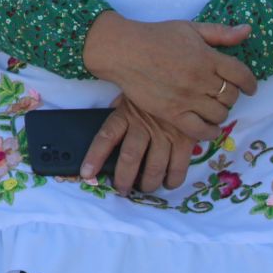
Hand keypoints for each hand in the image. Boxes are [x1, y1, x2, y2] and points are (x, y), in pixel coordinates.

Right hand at [82, 13, 256, 140]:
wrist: (122, 50)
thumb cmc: (155, 36)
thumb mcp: (189, 28)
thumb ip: (220, 32)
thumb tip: (248, 31)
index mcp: (208, 58)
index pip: (242, 75)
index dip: (250, 83)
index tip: (249, 87)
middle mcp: (201, 79)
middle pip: (231, 97)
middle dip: (231, 96)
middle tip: (221, 94)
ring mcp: (187, 98)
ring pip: (219, 114)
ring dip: (220, 112)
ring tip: (212, 107)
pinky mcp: (172, 112)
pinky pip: (200, 130)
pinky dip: (209, 132)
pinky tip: (209, 127)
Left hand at [82, 94, 198, 192]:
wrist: (184, 83)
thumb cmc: (151, 93)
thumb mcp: (130, 97)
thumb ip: (119, 114)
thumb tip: (104, 135)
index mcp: (126, 114)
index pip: (106, 137)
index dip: (94, 157)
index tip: (86, 173)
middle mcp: (144, 126)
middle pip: (130, 158)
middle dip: (124, 179)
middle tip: (121, 189)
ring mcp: (166, 134)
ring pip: (154, 167)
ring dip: (148, 183)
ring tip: (144, 189)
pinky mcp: (186, 140)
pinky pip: (178, 167)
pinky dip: (172, 180)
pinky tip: (167, 183)